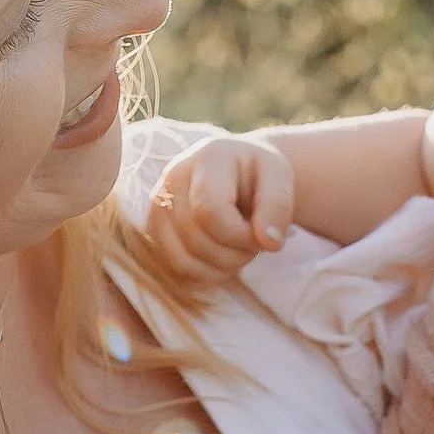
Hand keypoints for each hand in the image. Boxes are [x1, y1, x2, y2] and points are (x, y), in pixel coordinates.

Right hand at [142, 135, 296, 290]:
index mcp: (207, 159)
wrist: (239, 174)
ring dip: (220, 268)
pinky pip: (175, 269)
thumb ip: (278, 206)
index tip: (262, 235)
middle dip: (234, 254)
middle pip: (196, 240)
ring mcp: (157, 206)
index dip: (239, 235)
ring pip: (182, 260)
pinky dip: (205, 275)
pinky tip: (223, 259)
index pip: (209, 211)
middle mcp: (172, 179)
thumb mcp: (279, 179)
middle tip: (254, 243)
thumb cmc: (259, 176)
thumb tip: (270, 242)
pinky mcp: (154, 231)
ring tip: (238, 251)